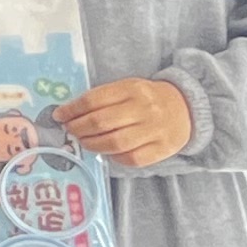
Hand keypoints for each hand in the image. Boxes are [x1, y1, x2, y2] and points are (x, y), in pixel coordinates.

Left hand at [57, 74, 194, 168]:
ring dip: (93, 145)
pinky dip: (114, 157)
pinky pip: (132, 158)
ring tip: (84, 142)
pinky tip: (107, 152)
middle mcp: (144, 109)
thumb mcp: (128, 88)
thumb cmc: (148, 98)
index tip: (59, 115)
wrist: (187, 107)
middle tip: (70, 130)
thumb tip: (71, 114)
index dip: (72, 110)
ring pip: (115, 143)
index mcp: (131, 89)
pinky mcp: (163, 149)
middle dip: (78, 128)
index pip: (94, 100)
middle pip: (101, 122)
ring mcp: (155, 130)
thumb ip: (104, 98)